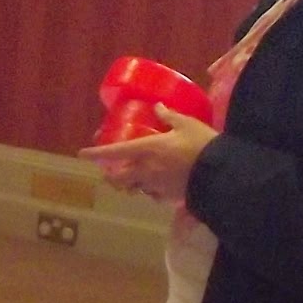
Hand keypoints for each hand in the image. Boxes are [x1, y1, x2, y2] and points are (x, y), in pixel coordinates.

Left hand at [78, 105, 218, 202]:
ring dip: (131, 184)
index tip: (82, 154)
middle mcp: (146, 170)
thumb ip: (169, 116)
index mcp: (147, 149)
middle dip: (112, 177)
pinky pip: (152, 195)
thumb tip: (157, 106)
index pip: (115, 152)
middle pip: (119, 178)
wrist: (220, 173)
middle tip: (110, 173)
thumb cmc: (203, 145)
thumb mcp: (187, 124)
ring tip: (134, 179)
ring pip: (134, 188)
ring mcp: (155, 185)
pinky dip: (150, 191)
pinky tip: (156, 186)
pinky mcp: (167, 196)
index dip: (97, 153)